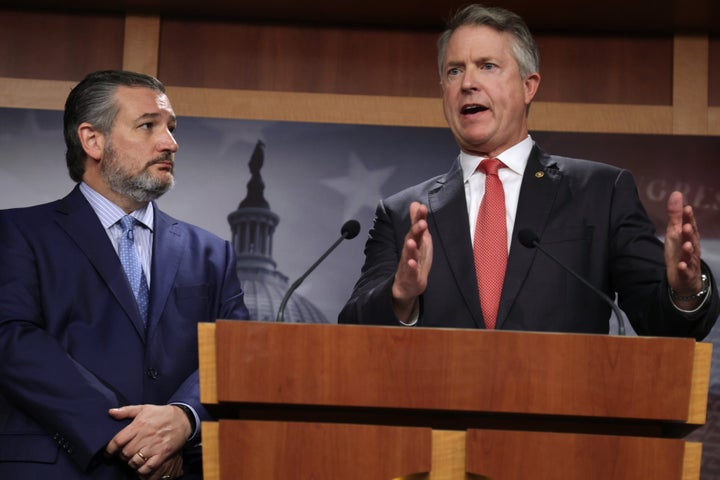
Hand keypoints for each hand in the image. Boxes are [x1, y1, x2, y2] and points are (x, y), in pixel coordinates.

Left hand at [105, 404, 190, 476]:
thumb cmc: (161, 414)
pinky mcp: (163, 453)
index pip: (118, 440)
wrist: (182, 418)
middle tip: (125, 455)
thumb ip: (126, 411)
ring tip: (133, 460)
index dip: (109, 449)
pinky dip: (142, 469)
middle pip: (125, 453)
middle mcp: (145, 436)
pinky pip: (148, 467)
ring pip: (135, 461)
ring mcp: (154, 446)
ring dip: (132, 463)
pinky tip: (142, 466)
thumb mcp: (144, 408)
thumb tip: (110, 412)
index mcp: (138, 425)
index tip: (108, 453)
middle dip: (122, 456)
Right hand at [391, 202, 432, 321]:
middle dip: (416, 231)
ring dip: (410, 249)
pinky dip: (410, 267)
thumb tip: (416, 203)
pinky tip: (411, 263)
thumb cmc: (415, 258)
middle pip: (412, 240)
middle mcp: (410, 251)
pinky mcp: (411, 277)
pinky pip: (411, 272)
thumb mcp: (419, 239)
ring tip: (412, 242)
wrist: (407, 284)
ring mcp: (409, 264)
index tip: (422, 207)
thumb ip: (417, 222)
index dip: (418, 218)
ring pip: (409, 255)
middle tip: (421, 223)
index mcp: (414, 242)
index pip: (416, 228)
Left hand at [664, 191, 703, 306]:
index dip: (689, 218)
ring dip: (688, 250)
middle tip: (687, 225)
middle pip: (692, 240)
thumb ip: (676, 215)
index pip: (690, 226)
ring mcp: (689, 261)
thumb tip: (676, 193)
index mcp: (688, 237)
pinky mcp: (684, 274)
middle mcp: (691, 248)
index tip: (687, 208)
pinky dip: (683, 268)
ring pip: (689, 256)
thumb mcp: (675, 232)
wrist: (685, 278)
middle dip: (690, 233)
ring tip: (685, 245)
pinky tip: (680, 265)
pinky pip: (684, 271)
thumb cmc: (680, 251)